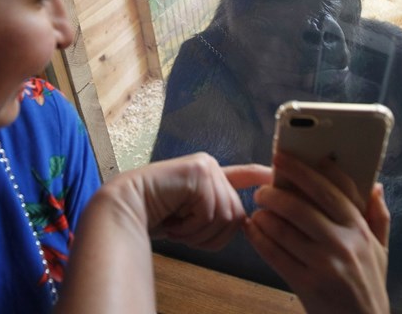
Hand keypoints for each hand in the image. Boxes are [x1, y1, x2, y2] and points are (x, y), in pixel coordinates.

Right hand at [105, 152, 271, 250]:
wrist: (124, 209)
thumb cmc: (155, 216)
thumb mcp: (193, 218)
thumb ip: (216, 214)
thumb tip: (247, 220)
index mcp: (210, 176)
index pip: (245, 174)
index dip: (263, 177)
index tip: (277, 177)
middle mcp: (211, 167)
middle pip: (237, 214)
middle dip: (211, 235)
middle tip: (183, 230)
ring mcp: (205, 166)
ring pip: (226, 216)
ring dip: (199, 233)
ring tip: (176, 225)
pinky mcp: (198, 171)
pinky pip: (209, 213)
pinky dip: (190, 227)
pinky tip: (173, 219)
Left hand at [244, 151, 389, 313]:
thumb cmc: (369, 284)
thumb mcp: (381, 250)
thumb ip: (378, 215)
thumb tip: (376, 184)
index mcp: (360, 228)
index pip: (334, 188)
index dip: (308, 169)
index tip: (285, 157)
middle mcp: (343, 242)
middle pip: (302, 206)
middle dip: (276, 192)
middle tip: (262, 188)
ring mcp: (324, 263)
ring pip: (284, 229)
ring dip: (264, 215)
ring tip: (257, 209)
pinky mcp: (307, 283)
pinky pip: (275, 254)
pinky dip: (259, 238)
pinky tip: (252, 229)